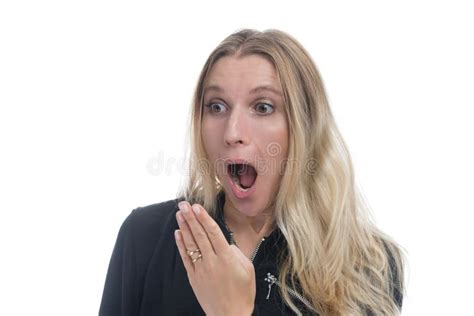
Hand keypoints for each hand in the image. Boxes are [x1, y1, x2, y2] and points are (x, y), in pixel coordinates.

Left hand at [174, 201, 254, 315]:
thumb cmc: (243, 293)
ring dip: (184, 227)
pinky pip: (186, 258)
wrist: (230, 315)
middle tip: (184, 204)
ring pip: (191, 244)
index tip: (197, 206)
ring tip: (179, 214)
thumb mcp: (247, 269)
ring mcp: (201, 269)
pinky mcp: (193, 277)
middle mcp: (212, 262)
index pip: (213, 233)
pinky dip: (181, 245)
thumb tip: (225, 242)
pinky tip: (178, 233)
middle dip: (191, 218)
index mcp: (227, 258)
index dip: (204, 218)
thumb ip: (236, 252)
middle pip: (199, 235)